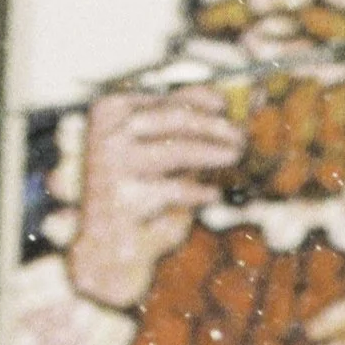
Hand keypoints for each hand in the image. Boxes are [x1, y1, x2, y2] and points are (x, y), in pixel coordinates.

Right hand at [65, 87, 240, 310]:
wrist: (104, 247)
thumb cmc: (135, 193)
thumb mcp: (153, 152)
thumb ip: (178, 129)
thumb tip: (224, 104)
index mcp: (109, 111)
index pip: (165, 97)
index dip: (200, 98)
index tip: (224, 105)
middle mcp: (108, 132)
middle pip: (175, 119)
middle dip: (214, 126)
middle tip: (240, 135)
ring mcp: (113, 164)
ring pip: (178, 150)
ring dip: (213, 152)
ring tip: (235, 155)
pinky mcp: (125, 198)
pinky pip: (176, 189)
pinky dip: (199, 192)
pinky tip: (213, 194)